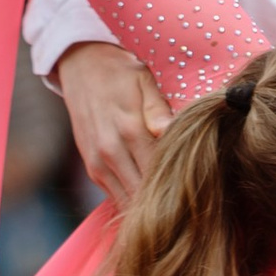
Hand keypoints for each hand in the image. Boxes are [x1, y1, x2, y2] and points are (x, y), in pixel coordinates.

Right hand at [51, 41, 172, 206]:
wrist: (80, 65)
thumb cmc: (119, 72)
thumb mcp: (143, 80)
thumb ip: (157, 109)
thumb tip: (170, 132)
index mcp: (130, 130)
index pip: (158, 173)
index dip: (177, 188)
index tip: (195, 193)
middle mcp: (110, 152)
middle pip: (142, 194)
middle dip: (164, 205)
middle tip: (187, 208)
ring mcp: (97, 163)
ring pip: (125, 201)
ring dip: (145, 207)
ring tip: (169, 209)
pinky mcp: (90, 167)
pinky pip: (112, 196)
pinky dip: (130, 201)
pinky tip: (147, 199)